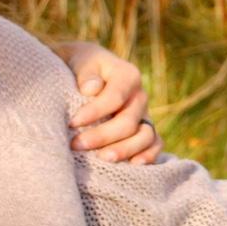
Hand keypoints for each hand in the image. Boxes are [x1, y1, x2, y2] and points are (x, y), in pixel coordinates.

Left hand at [58, 41, 161, 164]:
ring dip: (124, 150)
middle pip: (128, 122)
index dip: (94, 113)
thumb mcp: (80, 59)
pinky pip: (155, 145)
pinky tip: (131, 166)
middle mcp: (140, 96)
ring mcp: (144, 115)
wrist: (85, 72)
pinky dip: (148, 156)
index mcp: (128, 76)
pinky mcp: (144, 131)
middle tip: (76, 145)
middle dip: (102, 136)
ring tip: (102, 159)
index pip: (115, 98)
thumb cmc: (80, 66)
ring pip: (145, 137)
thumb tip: (91, 89)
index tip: (71, 123)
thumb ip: (86, 72)